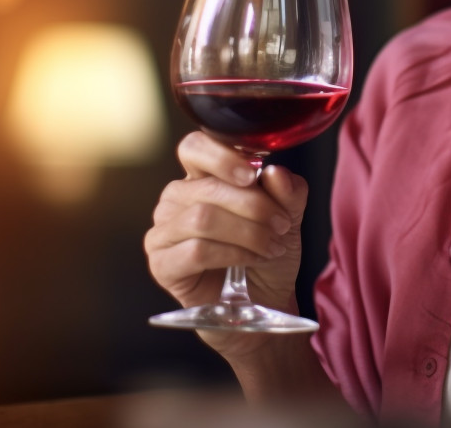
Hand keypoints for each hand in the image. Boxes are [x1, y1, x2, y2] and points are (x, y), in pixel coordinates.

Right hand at [145, 131, 309, 359]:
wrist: (264, 303)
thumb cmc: (268, 254)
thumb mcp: (289, 217)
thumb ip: (287, 192)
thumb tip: (276, 172)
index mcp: (202, 176)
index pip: (194, 147)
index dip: (221, 155)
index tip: (253, 173)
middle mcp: (176, 199)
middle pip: (207, 187)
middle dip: (254, 206)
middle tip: (282, 225)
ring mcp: (164, 232)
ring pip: (202, 218)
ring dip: (247, 232)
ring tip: (272, 246)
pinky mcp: (162, 264)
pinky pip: (195, 250)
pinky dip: (233, 253)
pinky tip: (252, 260)